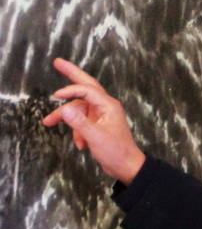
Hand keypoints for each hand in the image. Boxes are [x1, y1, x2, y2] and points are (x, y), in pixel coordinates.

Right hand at [43, 58, 145, 183]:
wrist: (126, 166)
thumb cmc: (115, 151)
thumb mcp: (95, 137)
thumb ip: (79, 123)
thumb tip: (64, 108)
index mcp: (108, 105)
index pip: (87, 90)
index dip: (70, 90)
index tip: (56, 95)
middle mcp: (105, 106)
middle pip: (86, 86)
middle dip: (72, 74)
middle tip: (58, 62)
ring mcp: (101, 114)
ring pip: (78, 108)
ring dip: (66, 117)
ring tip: (48, 123)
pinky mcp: (98, 123)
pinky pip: (81, 121)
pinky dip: (77, 131)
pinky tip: (80, 144)